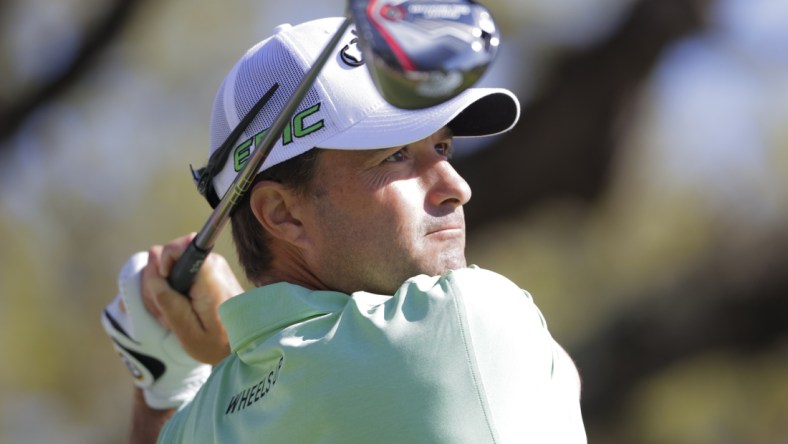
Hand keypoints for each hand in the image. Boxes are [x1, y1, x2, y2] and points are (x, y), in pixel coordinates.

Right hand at [101, 234, 242, 408]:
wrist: (246, 345)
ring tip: (177, 317)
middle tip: (168, 313)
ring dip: (167, 291)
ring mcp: (212, 268)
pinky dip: (176, 294)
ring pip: (174, 265)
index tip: (167, 285)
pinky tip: (181, 313)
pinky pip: (184, 274)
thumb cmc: (218, 343)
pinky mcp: (210, 274)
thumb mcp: (186, 329)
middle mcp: (213, 264)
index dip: (165, 261)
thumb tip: (153, 259)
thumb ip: (166, 296)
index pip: (182, 245)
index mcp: (210, 275)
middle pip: (172, 255)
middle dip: (161, 282)